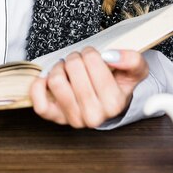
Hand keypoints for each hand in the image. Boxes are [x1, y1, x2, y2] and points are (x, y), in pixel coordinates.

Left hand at [29, 47, 148, 127]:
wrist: (106, 105)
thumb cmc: (116, 85)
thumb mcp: (134, 71)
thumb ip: (132, 60)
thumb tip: (111, 56)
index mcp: (114, 104)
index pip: (93, 61)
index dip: (91, 53)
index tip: (95, 57)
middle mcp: (94, 116)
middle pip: (73, 68)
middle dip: (75, 58)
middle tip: (80, 62)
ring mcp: (73, 119)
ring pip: (56, 81)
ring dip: (59, 68)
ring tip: (67, 70)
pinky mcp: (55, 118)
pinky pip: (39, 103)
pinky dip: (39, 86)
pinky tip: (48, 79)